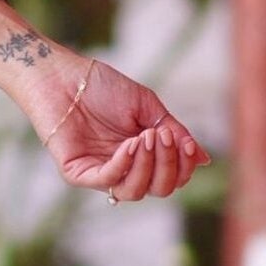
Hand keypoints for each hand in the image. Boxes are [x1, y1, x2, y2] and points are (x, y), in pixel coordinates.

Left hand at [29, 55, 211, 199]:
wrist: (61, 74)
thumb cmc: (101, 86)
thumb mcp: (147, 106)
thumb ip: (173, 132)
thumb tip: (204, 159)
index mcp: (141, 156)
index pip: (172, 177)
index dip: (184, 166)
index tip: (188, 144)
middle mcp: (123, 168)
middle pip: (158, 190)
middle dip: (169, 166)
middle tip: (164, 137)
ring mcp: (100, 172)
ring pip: (134, 191)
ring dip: (148, 166)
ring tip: (146, 136)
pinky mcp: (78, 173)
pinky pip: (108, 180)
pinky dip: (124, 164)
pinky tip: (130, 144)